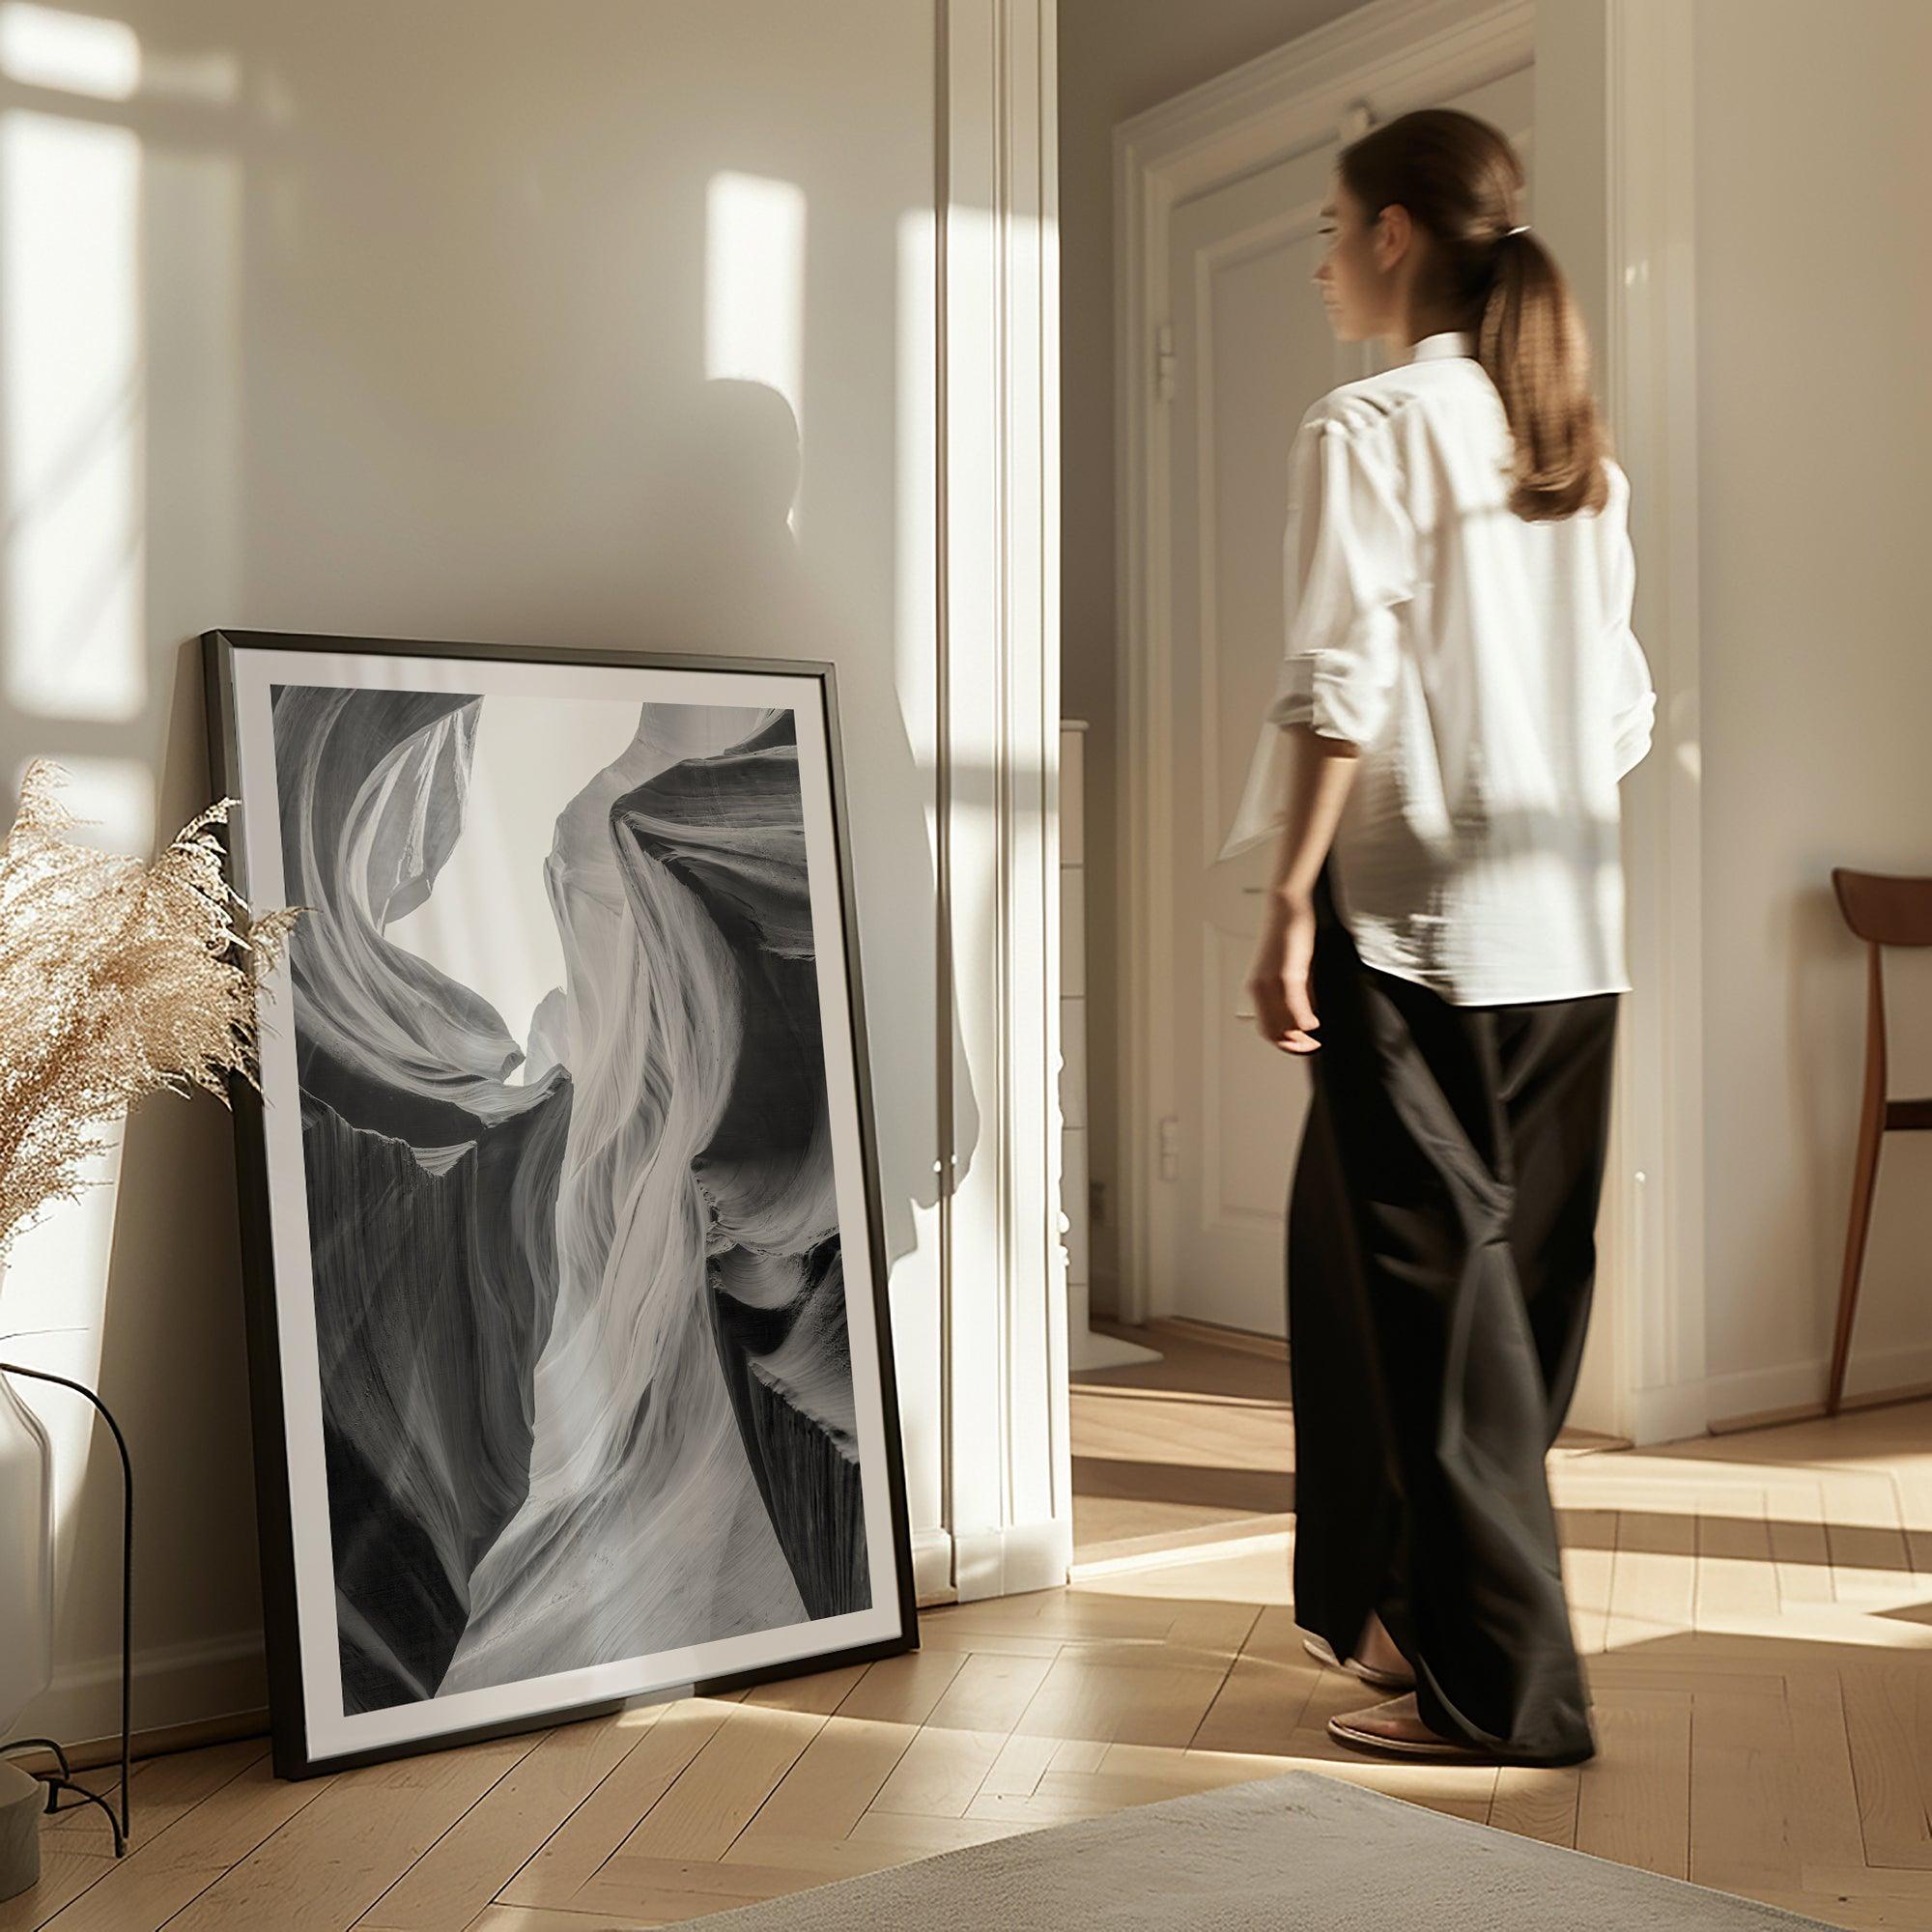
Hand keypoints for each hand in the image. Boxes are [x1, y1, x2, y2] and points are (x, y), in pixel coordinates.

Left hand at [1246, 891, 1320, 1052]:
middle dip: (1293, 1046)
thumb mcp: (1291, 968)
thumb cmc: (1288, 933)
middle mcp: (1259, 988)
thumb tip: (1307, 1013)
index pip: (1265, 1028)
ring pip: (1282, 1024)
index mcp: (1256, 988)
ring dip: (1300, 1037)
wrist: (1285, 907)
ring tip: (1314, 1038)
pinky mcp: (1286, 974)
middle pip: (1272, 1032)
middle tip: (1311, 1047)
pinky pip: (1294, 1007)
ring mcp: (1270, 982)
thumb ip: (1298, 992)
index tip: (1302, 1046)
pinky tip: (1314, 1024)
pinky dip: (1305, 1020)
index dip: (1284, 1043)